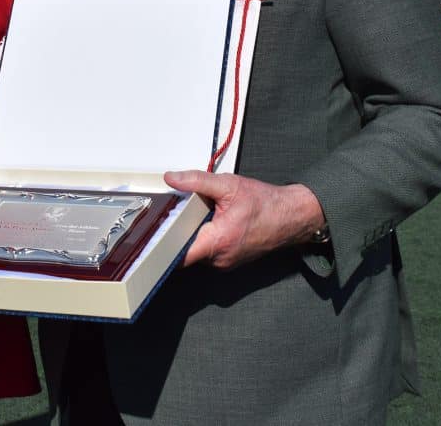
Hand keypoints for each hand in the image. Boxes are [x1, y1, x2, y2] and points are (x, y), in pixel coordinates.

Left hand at [164, 171, 324, 270]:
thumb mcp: (229, 185)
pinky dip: (203, 236)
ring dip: (191, 234)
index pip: (178, 255)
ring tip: (191, 215)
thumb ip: (197, 181)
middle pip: (184, 251)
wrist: (293, 216)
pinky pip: (208, 250)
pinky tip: (206, 221)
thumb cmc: (266, 203)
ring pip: (196, 251)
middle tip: (168, 215)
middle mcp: (220, 259)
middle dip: (176, 233)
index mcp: (217, 243)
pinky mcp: (229, 260)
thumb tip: (171, 178)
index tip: (147, 237)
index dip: (161, 246)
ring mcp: (225, 263)